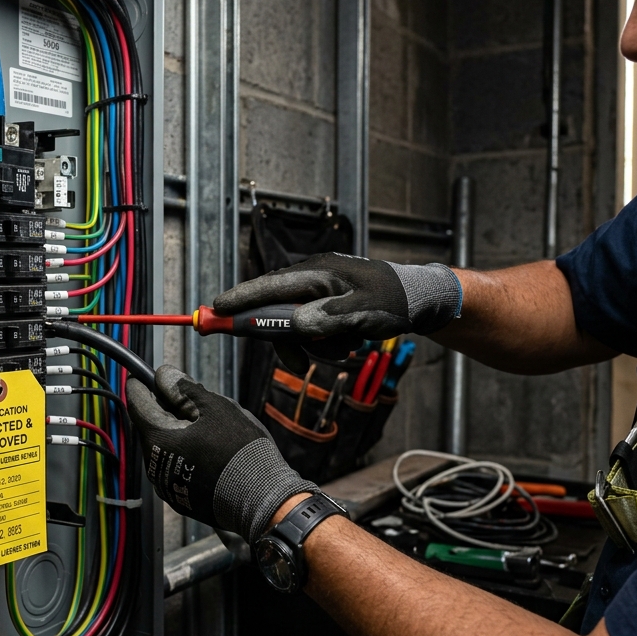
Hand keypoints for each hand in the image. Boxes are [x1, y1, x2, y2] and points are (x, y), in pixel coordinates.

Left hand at [126, 366, 315, 542]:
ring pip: (165, 450)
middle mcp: (155, 467)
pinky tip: (208, 452)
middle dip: (164, 411)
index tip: (142, 378)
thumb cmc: (240, 451)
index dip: (140, 387)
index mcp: (160, 440)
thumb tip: (166, 377)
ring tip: (205, 428)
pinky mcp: (182, 500)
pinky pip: (176, 470)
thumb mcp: (216, 408)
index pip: (138, 406)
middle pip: (152, 428)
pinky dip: (185, 456)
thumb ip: (186, 390)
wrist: (261, 498)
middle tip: (186, 399)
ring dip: (176, 434)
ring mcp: (168, 487)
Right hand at [213, 253, 461, 371]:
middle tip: (299, 364)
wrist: (421, 301)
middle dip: (288, 340)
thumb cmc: (393, 301)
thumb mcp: (361, 313)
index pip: (268, 286)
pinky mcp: (329, 303)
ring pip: (296, 325)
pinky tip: (347, 347)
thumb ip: (325, 319)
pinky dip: (324, 343)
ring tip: (344, 352)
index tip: (215, 311)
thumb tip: (295, 327)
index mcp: (316, 271)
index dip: (239, 300)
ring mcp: (320, 291)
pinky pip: (312, 327)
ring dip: (313, 345)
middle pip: (277, 311)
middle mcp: (313, 278)